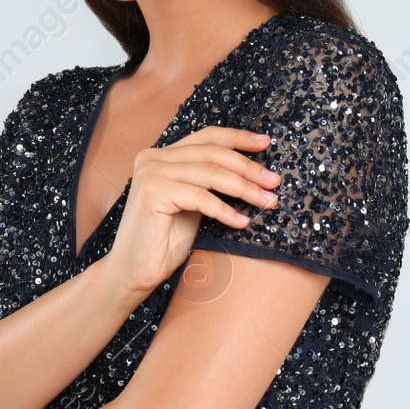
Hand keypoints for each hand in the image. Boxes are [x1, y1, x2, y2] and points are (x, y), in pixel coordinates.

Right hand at [106, 126, 281, 293]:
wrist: (135, 271)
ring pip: (210, 173)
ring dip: (244, 188)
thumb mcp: (195, 203)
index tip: (266, 143)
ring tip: (267, 201)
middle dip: (248, 167)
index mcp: (163, 155)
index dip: (238, 138)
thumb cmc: (166, 241)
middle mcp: (153, 157)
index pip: (207, 137)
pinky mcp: (152, 192)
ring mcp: (151, 172)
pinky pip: (201, 197)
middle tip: (274, 182)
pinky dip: (225, 209)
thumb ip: (211, 182)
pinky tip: (242, 222)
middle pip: (212, 153)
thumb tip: (255, 172)